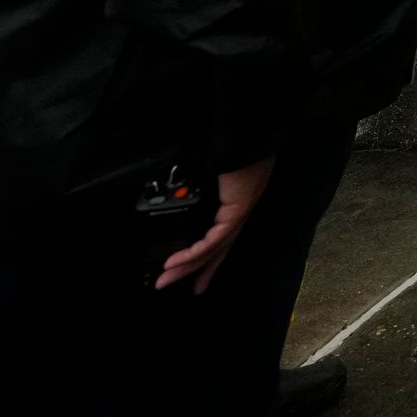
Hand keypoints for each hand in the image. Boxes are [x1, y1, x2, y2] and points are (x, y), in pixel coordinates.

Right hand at [154, 155, 271, 294]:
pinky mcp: (239, 209)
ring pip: (213, 248)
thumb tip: (174, 188)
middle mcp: (241, 208)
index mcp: (237, 199)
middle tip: (170, 283)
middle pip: (217, 248)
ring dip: (187, 266)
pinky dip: (194, 252)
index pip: (220, 235)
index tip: (193, 274)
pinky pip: (214, 239)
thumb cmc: (235, 143)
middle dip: (193, 269)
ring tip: (165, 278)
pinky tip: (177, 261)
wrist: (251, 132)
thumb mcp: (209, 167)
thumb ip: (195, 182)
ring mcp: (241, 210)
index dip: (205, 256)